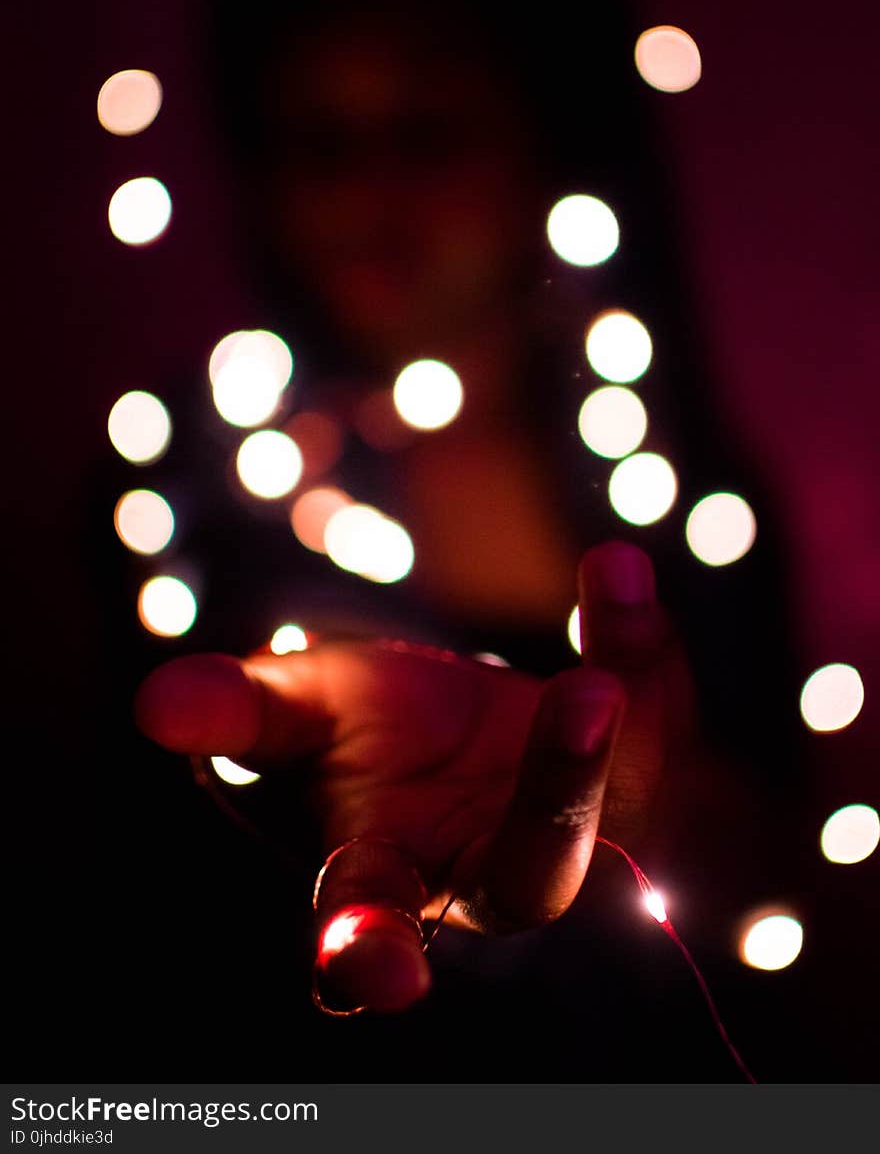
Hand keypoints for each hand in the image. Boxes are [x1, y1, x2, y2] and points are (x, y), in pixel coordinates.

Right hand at [134, 541, 693, 1013]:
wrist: (454, 722)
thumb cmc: (355, 732)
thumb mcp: (295, 714)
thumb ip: (237, 713)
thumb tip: (155, 703)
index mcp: (386, 867)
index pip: (373, 925)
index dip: (370, 952)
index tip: (378, 970)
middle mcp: (487, 863)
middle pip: (529, 871)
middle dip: (552, 803)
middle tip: (579, 706)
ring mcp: (572, 816)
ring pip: (614, 796)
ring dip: (615, 718)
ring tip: (608, 641)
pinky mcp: (631, 759)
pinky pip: (652, 702)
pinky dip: (635, 639)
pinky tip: (613, 572)